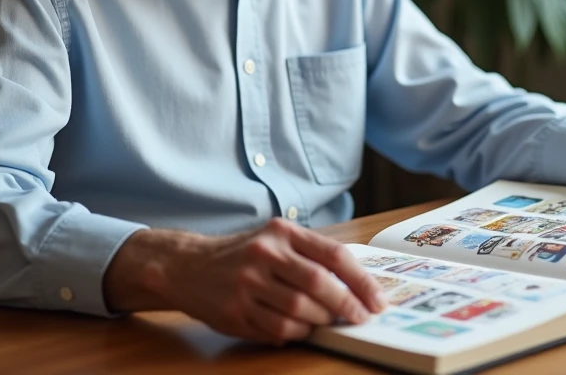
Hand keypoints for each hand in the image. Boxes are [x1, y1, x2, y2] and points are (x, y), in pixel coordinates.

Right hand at [104, 219, 385, 343]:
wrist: (188, 266)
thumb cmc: (244, 254)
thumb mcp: (276, 238)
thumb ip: (311, 253)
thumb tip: (358, 283)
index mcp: (281, 232)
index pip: (332, 255)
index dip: (360, 280)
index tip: (377, 299)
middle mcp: (264, 254)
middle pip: (318, 284)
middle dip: (346, 305)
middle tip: (360, 317)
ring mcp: (247, 284)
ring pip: (299, 311)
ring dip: (321, 321)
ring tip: (328, 321)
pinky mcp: (235, 311)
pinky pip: (278, 330)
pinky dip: (297, 333)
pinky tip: (301, 328)